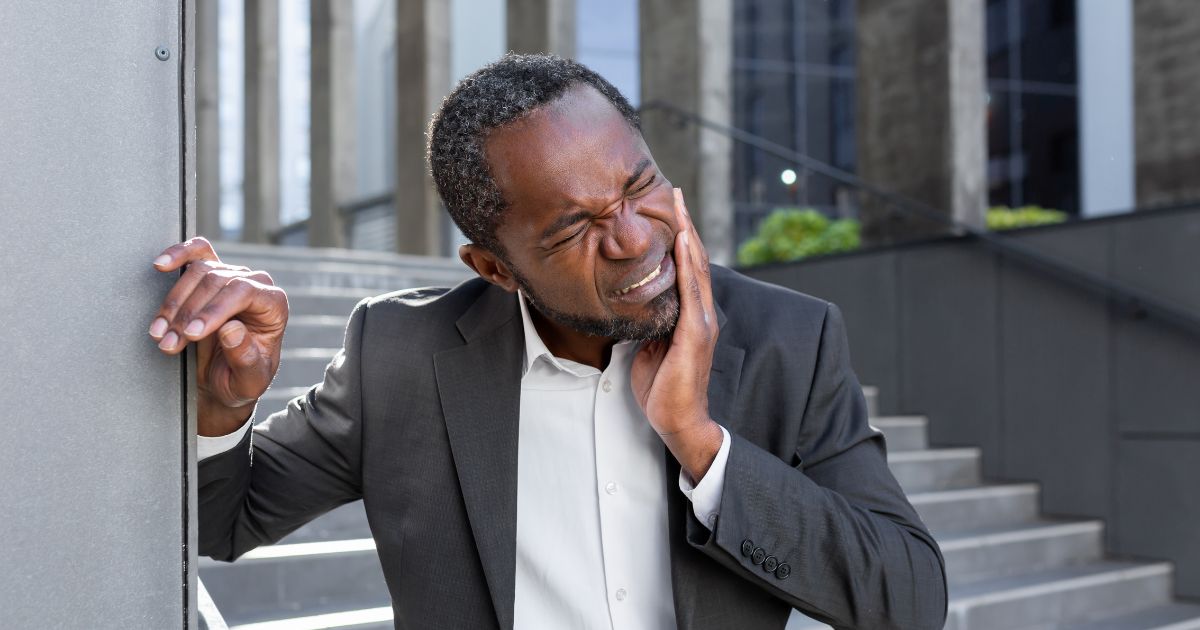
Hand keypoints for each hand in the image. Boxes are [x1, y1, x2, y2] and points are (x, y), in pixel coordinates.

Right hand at [149, 237, 287, 435]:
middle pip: (217, 282)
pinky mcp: (211, 273)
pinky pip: (197, 253)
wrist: (225, 380)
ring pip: (199, 272)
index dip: (214, 310)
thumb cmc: (242, 379)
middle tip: (170, 343)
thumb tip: (231, 328)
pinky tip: (161, 264)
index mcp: (274, 305)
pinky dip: (178, 255)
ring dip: (174, 303)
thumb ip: (245, 357)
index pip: (244, 292)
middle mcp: (255, 285)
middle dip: (188, 314)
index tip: (191, 333)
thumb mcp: (249, 380)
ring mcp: (232, 275)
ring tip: (160, 332)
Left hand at [631, 188, 723, 481]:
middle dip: (685, 222)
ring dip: (687, 232)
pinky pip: (692, 291)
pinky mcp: (695, 334)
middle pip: (694, 258)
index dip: (679, 235)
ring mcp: (701, 322)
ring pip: (695, 267)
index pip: (686, 266)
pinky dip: (688, 263)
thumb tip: (635, 304)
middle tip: (674, 190)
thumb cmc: (663, 387)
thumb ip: (651, 322)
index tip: (669, 207)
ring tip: (679, 204)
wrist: (677, 420)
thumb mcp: (651, 346)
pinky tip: (682, 240)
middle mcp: (701, 313)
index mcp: (690, 315)